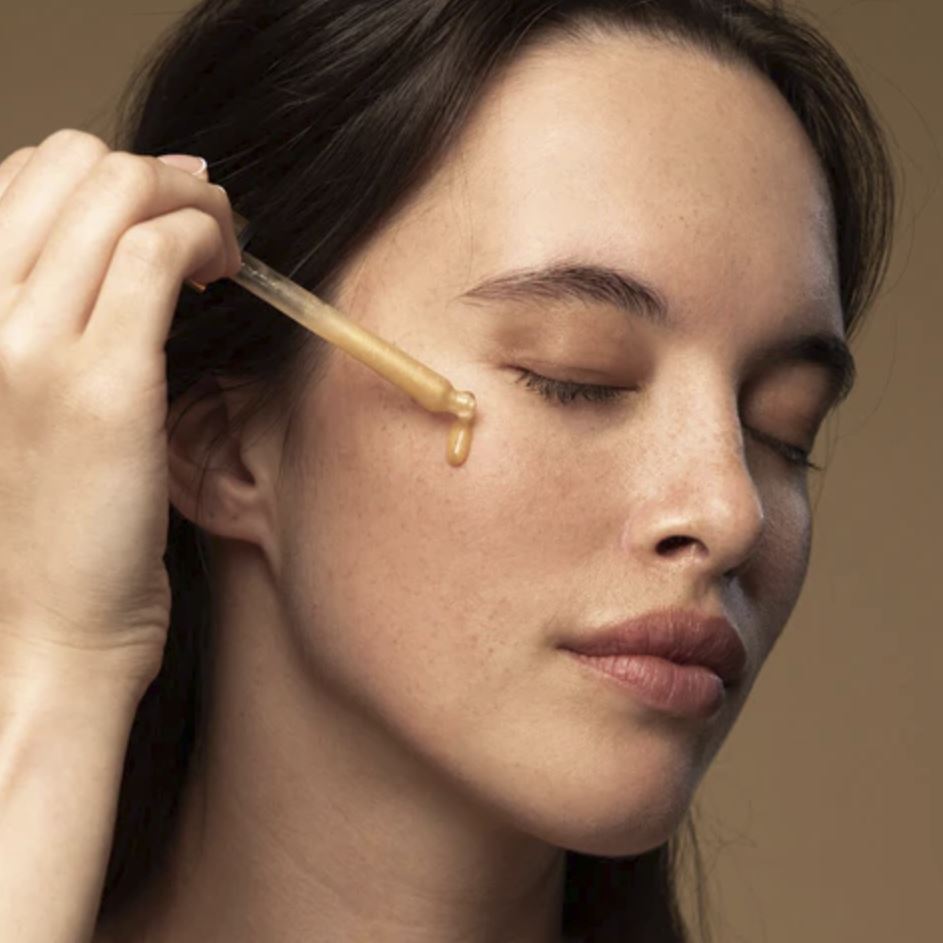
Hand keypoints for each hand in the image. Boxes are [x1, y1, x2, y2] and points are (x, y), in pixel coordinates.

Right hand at [0, 129, 241, 689]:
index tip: (162, 210)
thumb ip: (50, 326)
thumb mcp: (22, 407)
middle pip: (70, 163)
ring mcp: (29, 344)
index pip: (20, 178)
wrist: (45, 632)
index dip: (106, 175)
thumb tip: (122, 250)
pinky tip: (229, 272)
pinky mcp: (102, 383)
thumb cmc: (48, 528)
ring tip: (225, 248)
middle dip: (155, 174)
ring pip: (117, 191)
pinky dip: (207, 237)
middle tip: (204, 221)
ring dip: (194, 199)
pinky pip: (157, 251)